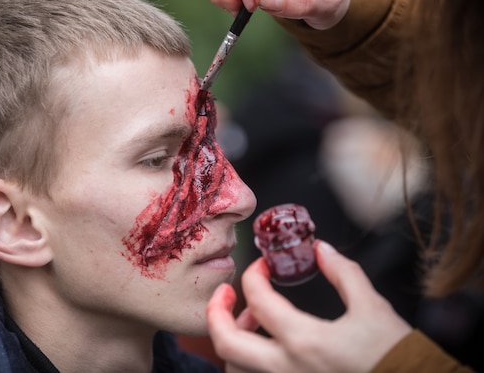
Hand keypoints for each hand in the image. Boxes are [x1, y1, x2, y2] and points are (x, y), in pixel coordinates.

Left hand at [207, 240, 411, 372]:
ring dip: (233, 341)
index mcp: (305, 341)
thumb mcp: (372, 307)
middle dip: (217, 312)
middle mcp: (286, 370)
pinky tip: (263, 348)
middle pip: (226, 342)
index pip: (258, 300)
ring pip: (235, 368)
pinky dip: (246, 362)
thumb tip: (322, 248)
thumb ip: (344, 273)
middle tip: (226, 294)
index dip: (254, 275)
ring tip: (252, 324)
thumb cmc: (393, 356)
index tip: (262, 267)